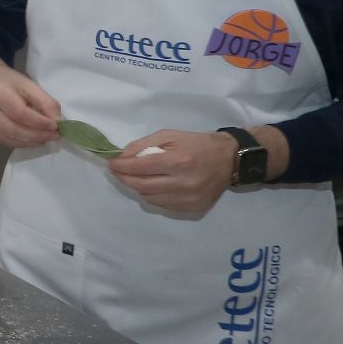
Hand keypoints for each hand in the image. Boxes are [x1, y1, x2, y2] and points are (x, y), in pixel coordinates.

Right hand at [0, 58, 61, 148]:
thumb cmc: (8, 81)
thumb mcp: (29, 84)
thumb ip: (45, 101)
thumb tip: (57, 120)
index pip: (21, 114)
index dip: (39, 122)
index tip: (55, 126)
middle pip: (14, 129)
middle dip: (38, 135)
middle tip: (54, 136)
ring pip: (10, 138)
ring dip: (32, 141)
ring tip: (46, 138)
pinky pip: (5, 141)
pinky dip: (22, 143)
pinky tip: (33, 139)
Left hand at [107, 130, 236, 214]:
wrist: (230, 160)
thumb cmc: (198, 144)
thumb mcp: (170, 135)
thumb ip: (143, 145)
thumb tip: (122, 157)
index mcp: (178, 161)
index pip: (139, 168)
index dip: (121, 166)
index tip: (111, 163)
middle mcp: (183, 183)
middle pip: (141, 186)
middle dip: (124, 178)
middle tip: (118, 171)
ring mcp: (189, 199)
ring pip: (149, 198)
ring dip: (138, 187)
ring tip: (136, 177)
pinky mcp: (194, 208)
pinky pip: (163, 205)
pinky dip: (153, 195)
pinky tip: (155, 185)